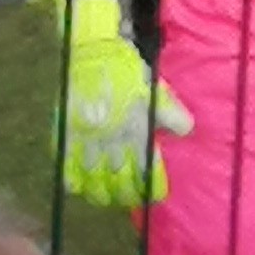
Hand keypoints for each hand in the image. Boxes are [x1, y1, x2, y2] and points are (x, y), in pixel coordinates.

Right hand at [51, 0, 192, 211]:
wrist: (94, 54)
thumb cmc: (129, 72)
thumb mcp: (156, 89)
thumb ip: (171, 112)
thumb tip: (188, 131)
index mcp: (136, 128)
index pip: (147, 168)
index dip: (153, 185)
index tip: (157, 195)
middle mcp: (112, 139)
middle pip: (119, 179)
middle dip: (127, 194)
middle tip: (132, 200)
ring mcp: (87, 139)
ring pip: (93, 179)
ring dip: (101, 194)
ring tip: (107, 200)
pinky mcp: (67, 135)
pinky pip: (67, 167)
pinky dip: (72, 181)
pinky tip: (78, 188)